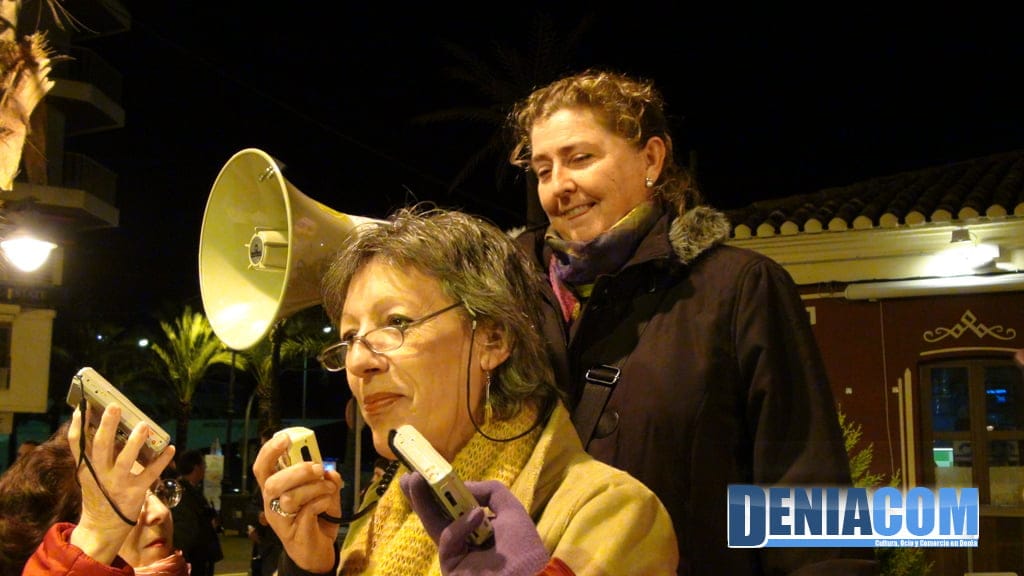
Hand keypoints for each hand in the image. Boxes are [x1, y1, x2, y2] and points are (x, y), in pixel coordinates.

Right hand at [67, 404, 175, 564]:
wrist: (102, 525)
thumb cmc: (98, 492)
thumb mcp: (88, 473)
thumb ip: (90, 452)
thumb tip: (93, 423)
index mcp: (86, 467)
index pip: (77, 444)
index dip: (77, 425)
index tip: (82, 405)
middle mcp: (100, 474)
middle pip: (101, 447)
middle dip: (107, 427)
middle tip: (114, 406)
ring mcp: (118, 483)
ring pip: (125, 461)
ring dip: (134, 443)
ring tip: (143, 425)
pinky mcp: (135, 492)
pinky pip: (150, 474)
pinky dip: (161, 460)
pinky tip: (170, 448)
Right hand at [252, 430, 343, 572]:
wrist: (318, 551)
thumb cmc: (316, 518)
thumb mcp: (324, 493)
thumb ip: (326, 479)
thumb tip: (330, 471)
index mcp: (275, 489)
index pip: (262, 467)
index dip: (269, 451)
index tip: (286, 438)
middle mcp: (272, 503)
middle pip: (272, 483)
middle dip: (297, 471)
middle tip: (317, 469)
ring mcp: (280, 520)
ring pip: (289, 497)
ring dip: (314, 488)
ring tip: (328, 489)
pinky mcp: (293, 533)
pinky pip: (306, 511)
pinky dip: (321, 502)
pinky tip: (327, 504)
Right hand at [400, 472, 548, 575]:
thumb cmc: (522, 547)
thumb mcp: (512, 511)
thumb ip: (491, 491)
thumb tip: (465, 486)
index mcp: (482, 529)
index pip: (457, 508)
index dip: (445, 492)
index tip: (432, 474)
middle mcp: (467, 540)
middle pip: (440, 515)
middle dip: (424, 495)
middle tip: (410, 475)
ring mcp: (456, 554)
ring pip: (435, 525)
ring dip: (422, 501)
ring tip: (412, 479)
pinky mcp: (449, 565)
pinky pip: (448, 540)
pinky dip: (459, 526)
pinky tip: (476, 516)